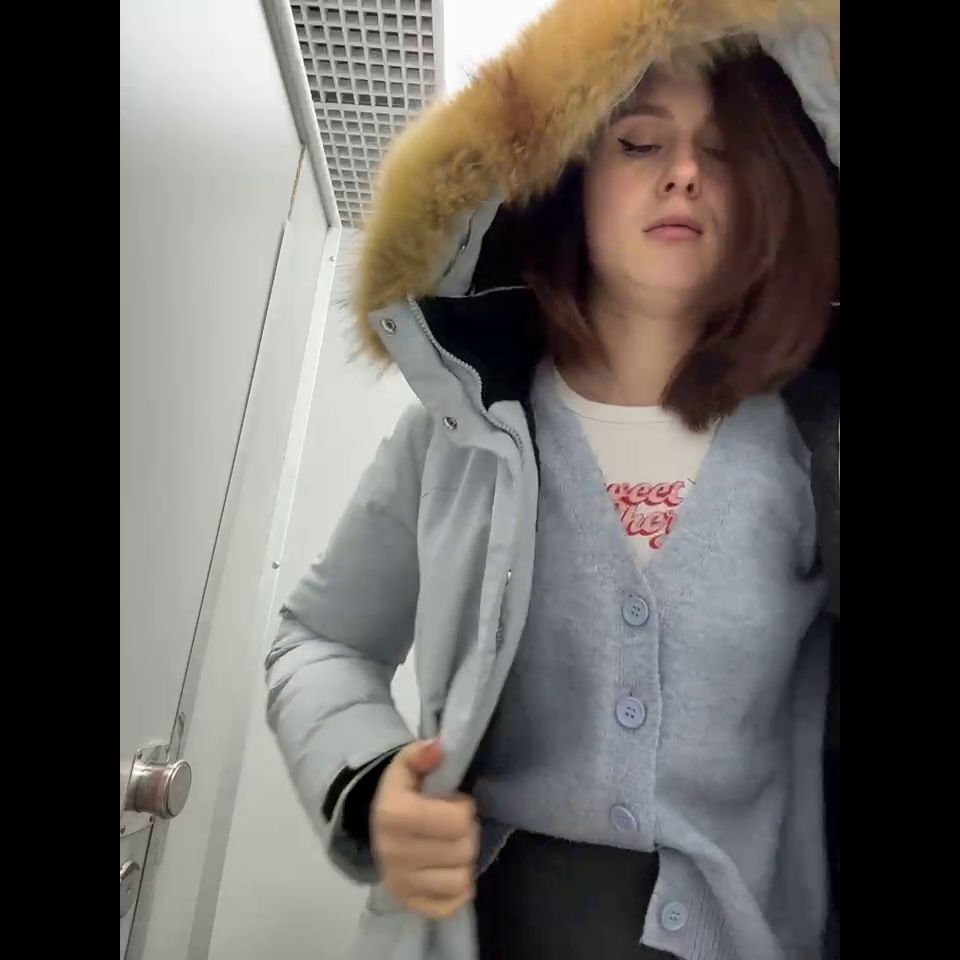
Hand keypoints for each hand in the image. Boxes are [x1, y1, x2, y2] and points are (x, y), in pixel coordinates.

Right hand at [370, 739, 478, 919]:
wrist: (376, 830)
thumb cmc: (400, 795)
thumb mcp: (405, 766)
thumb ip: (420, 753)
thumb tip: (437, 748)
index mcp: (394, 815)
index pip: (458, 820)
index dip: (463, 808)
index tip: (452, 803)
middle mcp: (395, 854)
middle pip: (464, 849)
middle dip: (466, 833)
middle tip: (453, 825)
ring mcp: (402, 885)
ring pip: (462, 879)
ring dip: (463, 861)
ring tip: (450, 846)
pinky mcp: (411, 906)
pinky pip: (453, 905)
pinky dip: (457, 888)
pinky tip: (447, 869)